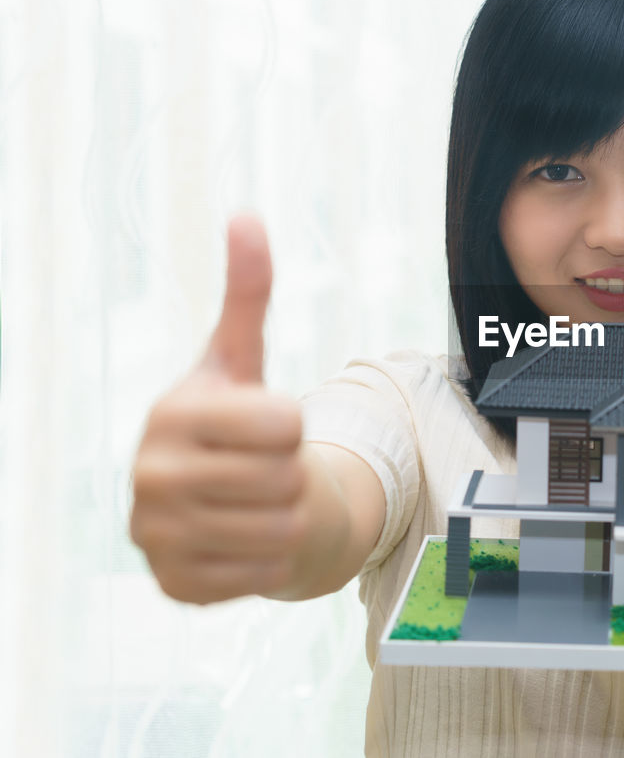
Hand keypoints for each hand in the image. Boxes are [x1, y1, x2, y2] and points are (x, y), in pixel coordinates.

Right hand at [130, 214, 308, 603]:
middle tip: (264, 469)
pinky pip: (267, 575)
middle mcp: (150, 476)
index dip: (293, 424)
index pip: (285, 422)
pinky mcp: (175, 586)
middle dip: (291, 472)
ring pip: (282, 529)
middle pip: (285, 478)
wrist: (219, 501)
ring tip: (258, 502)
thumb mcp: (241, 359)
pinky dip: (273, 560)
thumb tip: (246, 216)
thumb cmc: (236, 424)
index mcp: (171, 413)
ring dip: (287, 516)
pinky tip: (246, 540)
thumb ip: (247, 293)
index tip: (265, 425)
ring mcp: (157, 536)